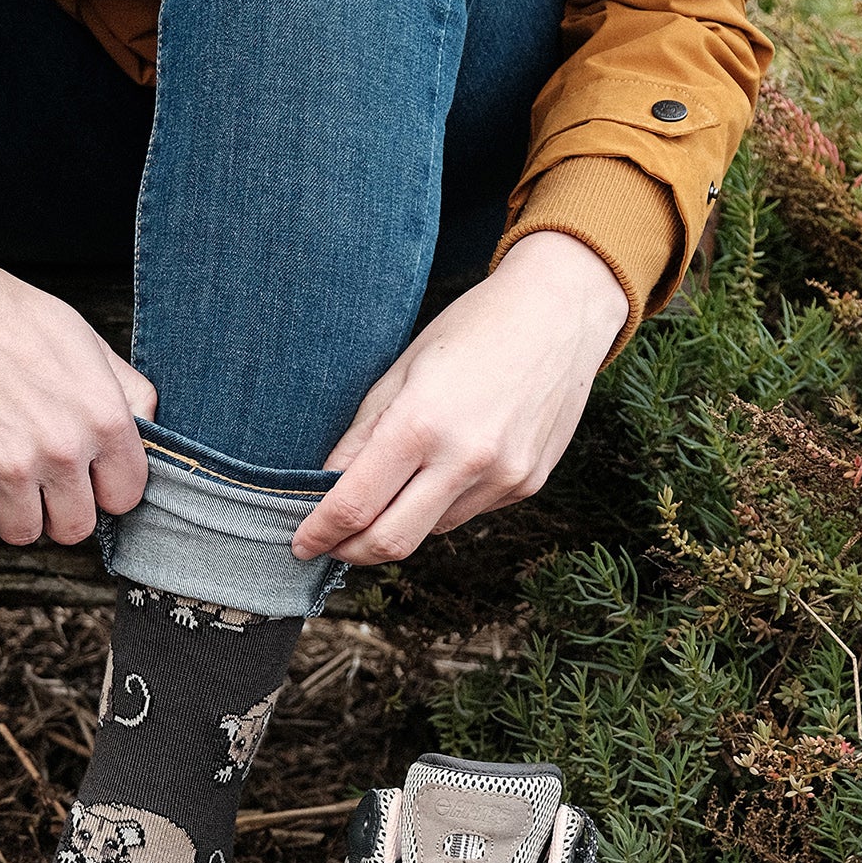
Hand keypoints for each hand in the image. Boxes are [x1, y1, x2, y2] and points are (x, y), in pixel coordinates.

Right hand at [0, 180, 155, 545]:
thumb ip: (123, 389)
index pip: (126, 496)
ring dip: (9, 511)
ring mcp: (10, 465)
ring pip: (23, 533)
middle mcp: (63, 448)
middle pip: (76, 528)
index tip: (83, 478)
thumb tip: (148, 427)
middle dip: (56, 509)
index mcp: (103, 416)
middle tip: (35, 479)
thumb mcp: (81, 338)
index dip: (103, 489)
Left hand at [291, 231, 628, 564]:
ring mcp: (503, 478)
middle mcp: (466, 460)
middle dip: (351, 551)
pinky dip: (439, 507)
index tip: (301, 543)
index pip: (354, 504)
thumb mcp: (400, 371)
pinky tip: (441, 468)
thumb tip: (323, 486)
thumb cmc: (472, 329)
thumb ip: (360, 436)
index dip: (320, 532)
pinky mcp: (527, 484)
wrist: (561, 312)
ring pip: (429, 532)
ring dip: (398, 524)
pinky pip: (466, 514)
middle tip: (330, 542)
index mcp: (421, 424)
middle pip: (391, 541)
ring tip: (389, 490)